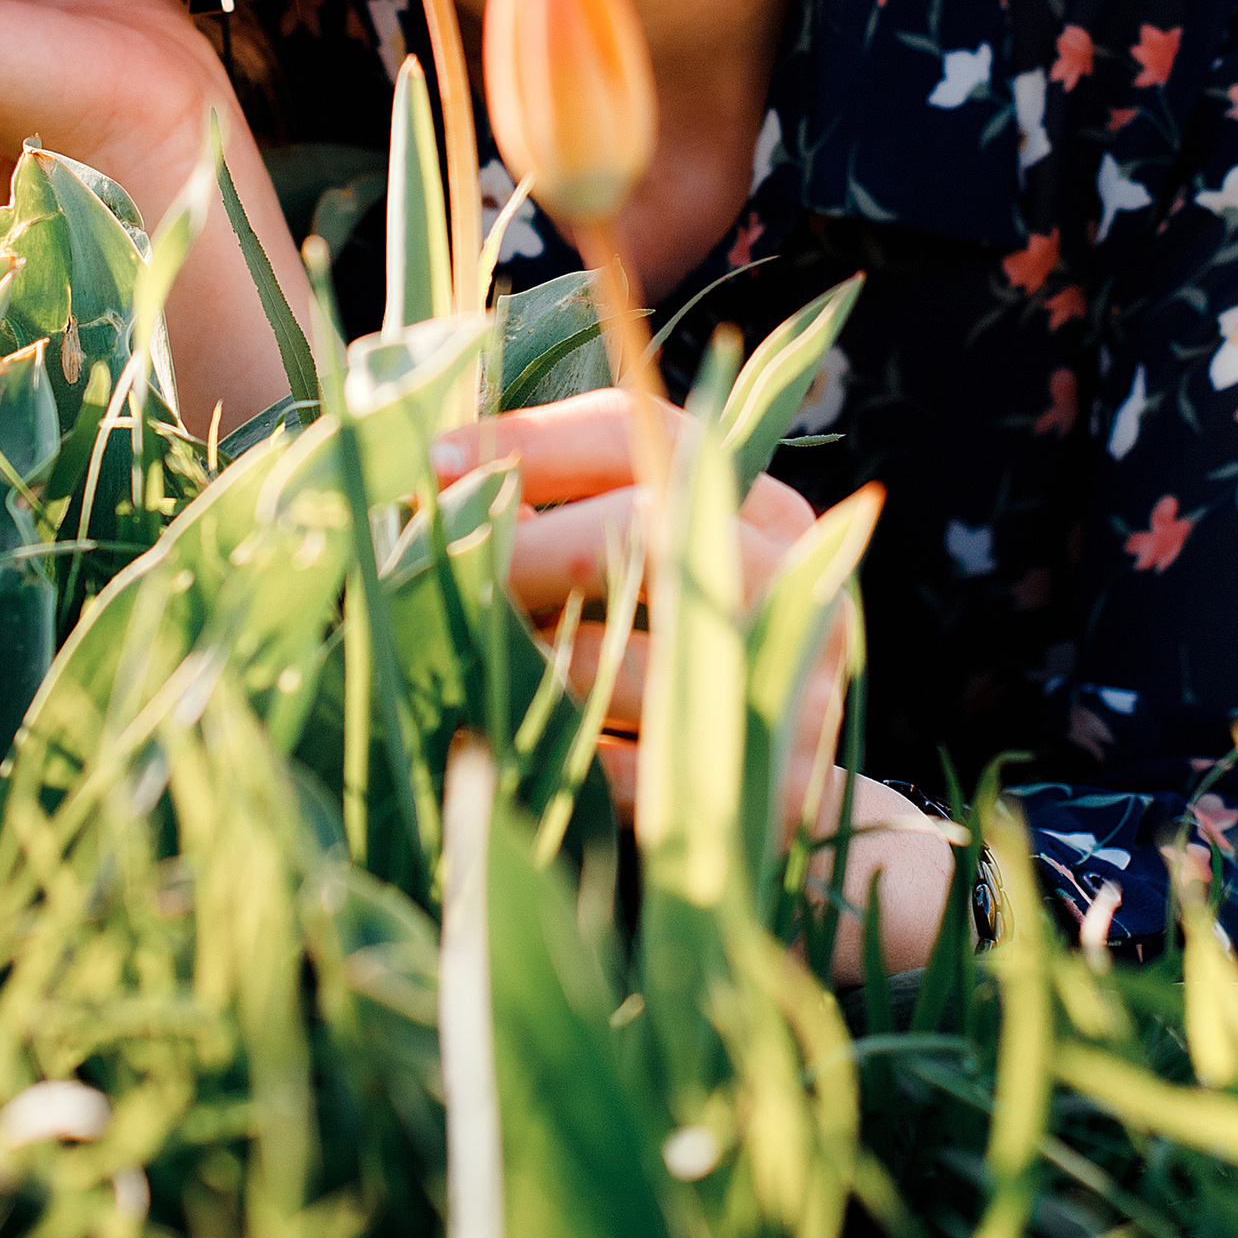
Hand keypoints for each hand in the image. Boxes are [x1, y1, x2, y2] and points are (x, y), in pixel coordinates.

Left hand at [434, 392, 956, 980]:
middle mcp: (793, 579)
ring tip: (471, 663)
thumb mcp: (650, 570)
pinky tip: (508, 749)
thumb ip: (571, 513)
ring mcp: (798, 680)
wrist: (786, 803)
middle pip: (646, 526)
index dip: (532, 441)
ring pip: (632, 656)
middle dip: (525, 549)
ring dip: (532, 662)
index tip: (439, 462)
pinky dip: (557, 756)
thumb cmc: (678, 659)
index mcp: (760, 506)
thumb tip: (441, 478)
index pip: (642, 433)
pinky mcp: (777, 786)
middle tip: (441, 572)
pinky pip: (630, 768)